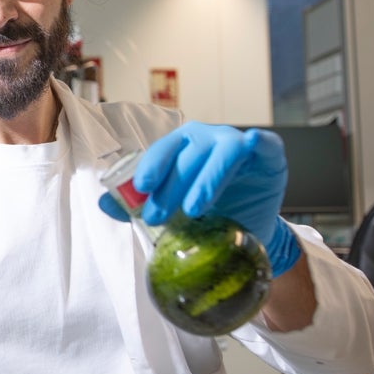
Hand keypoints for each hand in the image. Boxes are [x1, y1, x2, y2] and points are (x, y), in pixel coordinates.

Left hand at [99, 122, 301, 276]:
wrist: (248, 233)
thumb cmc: (209, 215)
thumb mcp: (174, 213)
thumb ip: (139, 206)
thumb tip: (104, 204)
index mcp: (183, 146)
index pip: (164, 149)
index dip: (152, 165)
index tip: (142, 188)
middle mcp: (209, 140)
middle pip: (189, 153)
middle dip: (171, 185)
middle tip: (158, 216)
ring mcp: (239, 143)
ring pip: (221, 151)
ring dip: (204, 180)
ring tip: (192, 210)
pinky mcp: (268, 153)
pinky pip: (261, 142)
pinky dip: (254, 141)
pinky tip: (248, 145)